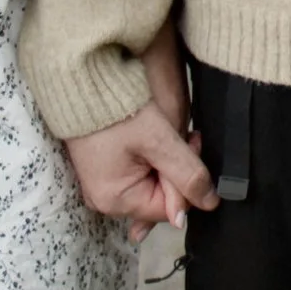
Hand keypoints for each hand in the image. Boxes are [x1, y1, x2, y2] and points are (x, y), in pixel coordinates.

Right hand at [65, 48, 217, 234]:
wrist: (82, 81)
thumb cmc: (116, 109)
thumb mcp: (159, 140)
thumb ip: (186, 175)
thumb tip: (208, 204)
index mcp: (116, 199)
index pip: (170, 208)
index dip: (188, 180)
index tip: (192, 145)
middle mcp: (105, 199)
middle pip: (160, 197)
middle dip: (177, 169)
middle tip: (186, 136)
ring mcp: (101, 186)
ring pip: (152, 183)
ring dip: (167, 161)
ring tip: (169, 132)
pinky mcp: (103, 170)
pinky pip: (137, 173)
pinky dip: (152, 157)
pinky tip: (155, 138)